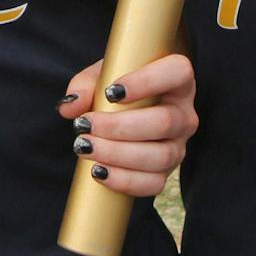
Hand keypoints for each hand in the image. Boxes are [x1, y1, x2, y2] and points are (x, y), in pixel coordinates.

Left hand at [56, 53, 197, 196]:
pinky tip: (99, 171)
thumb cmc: (117, 89)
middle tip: (84, 125)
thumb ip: (85, 86)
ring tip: (85, 147)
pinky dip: (124, 181)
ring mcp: (179, 145)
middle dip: (118, 126)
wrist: (123, 117)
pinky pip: (153, 183)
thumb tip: (71, 107)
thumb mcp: (101, 77)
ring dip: (117, 154)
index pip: (177, 72)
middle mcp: (184, 113)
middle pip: (164, 122)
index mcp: (177, 80)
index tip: (110, 92)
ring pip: (159, 156)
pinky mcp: (168, 171)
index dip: (146, 82)